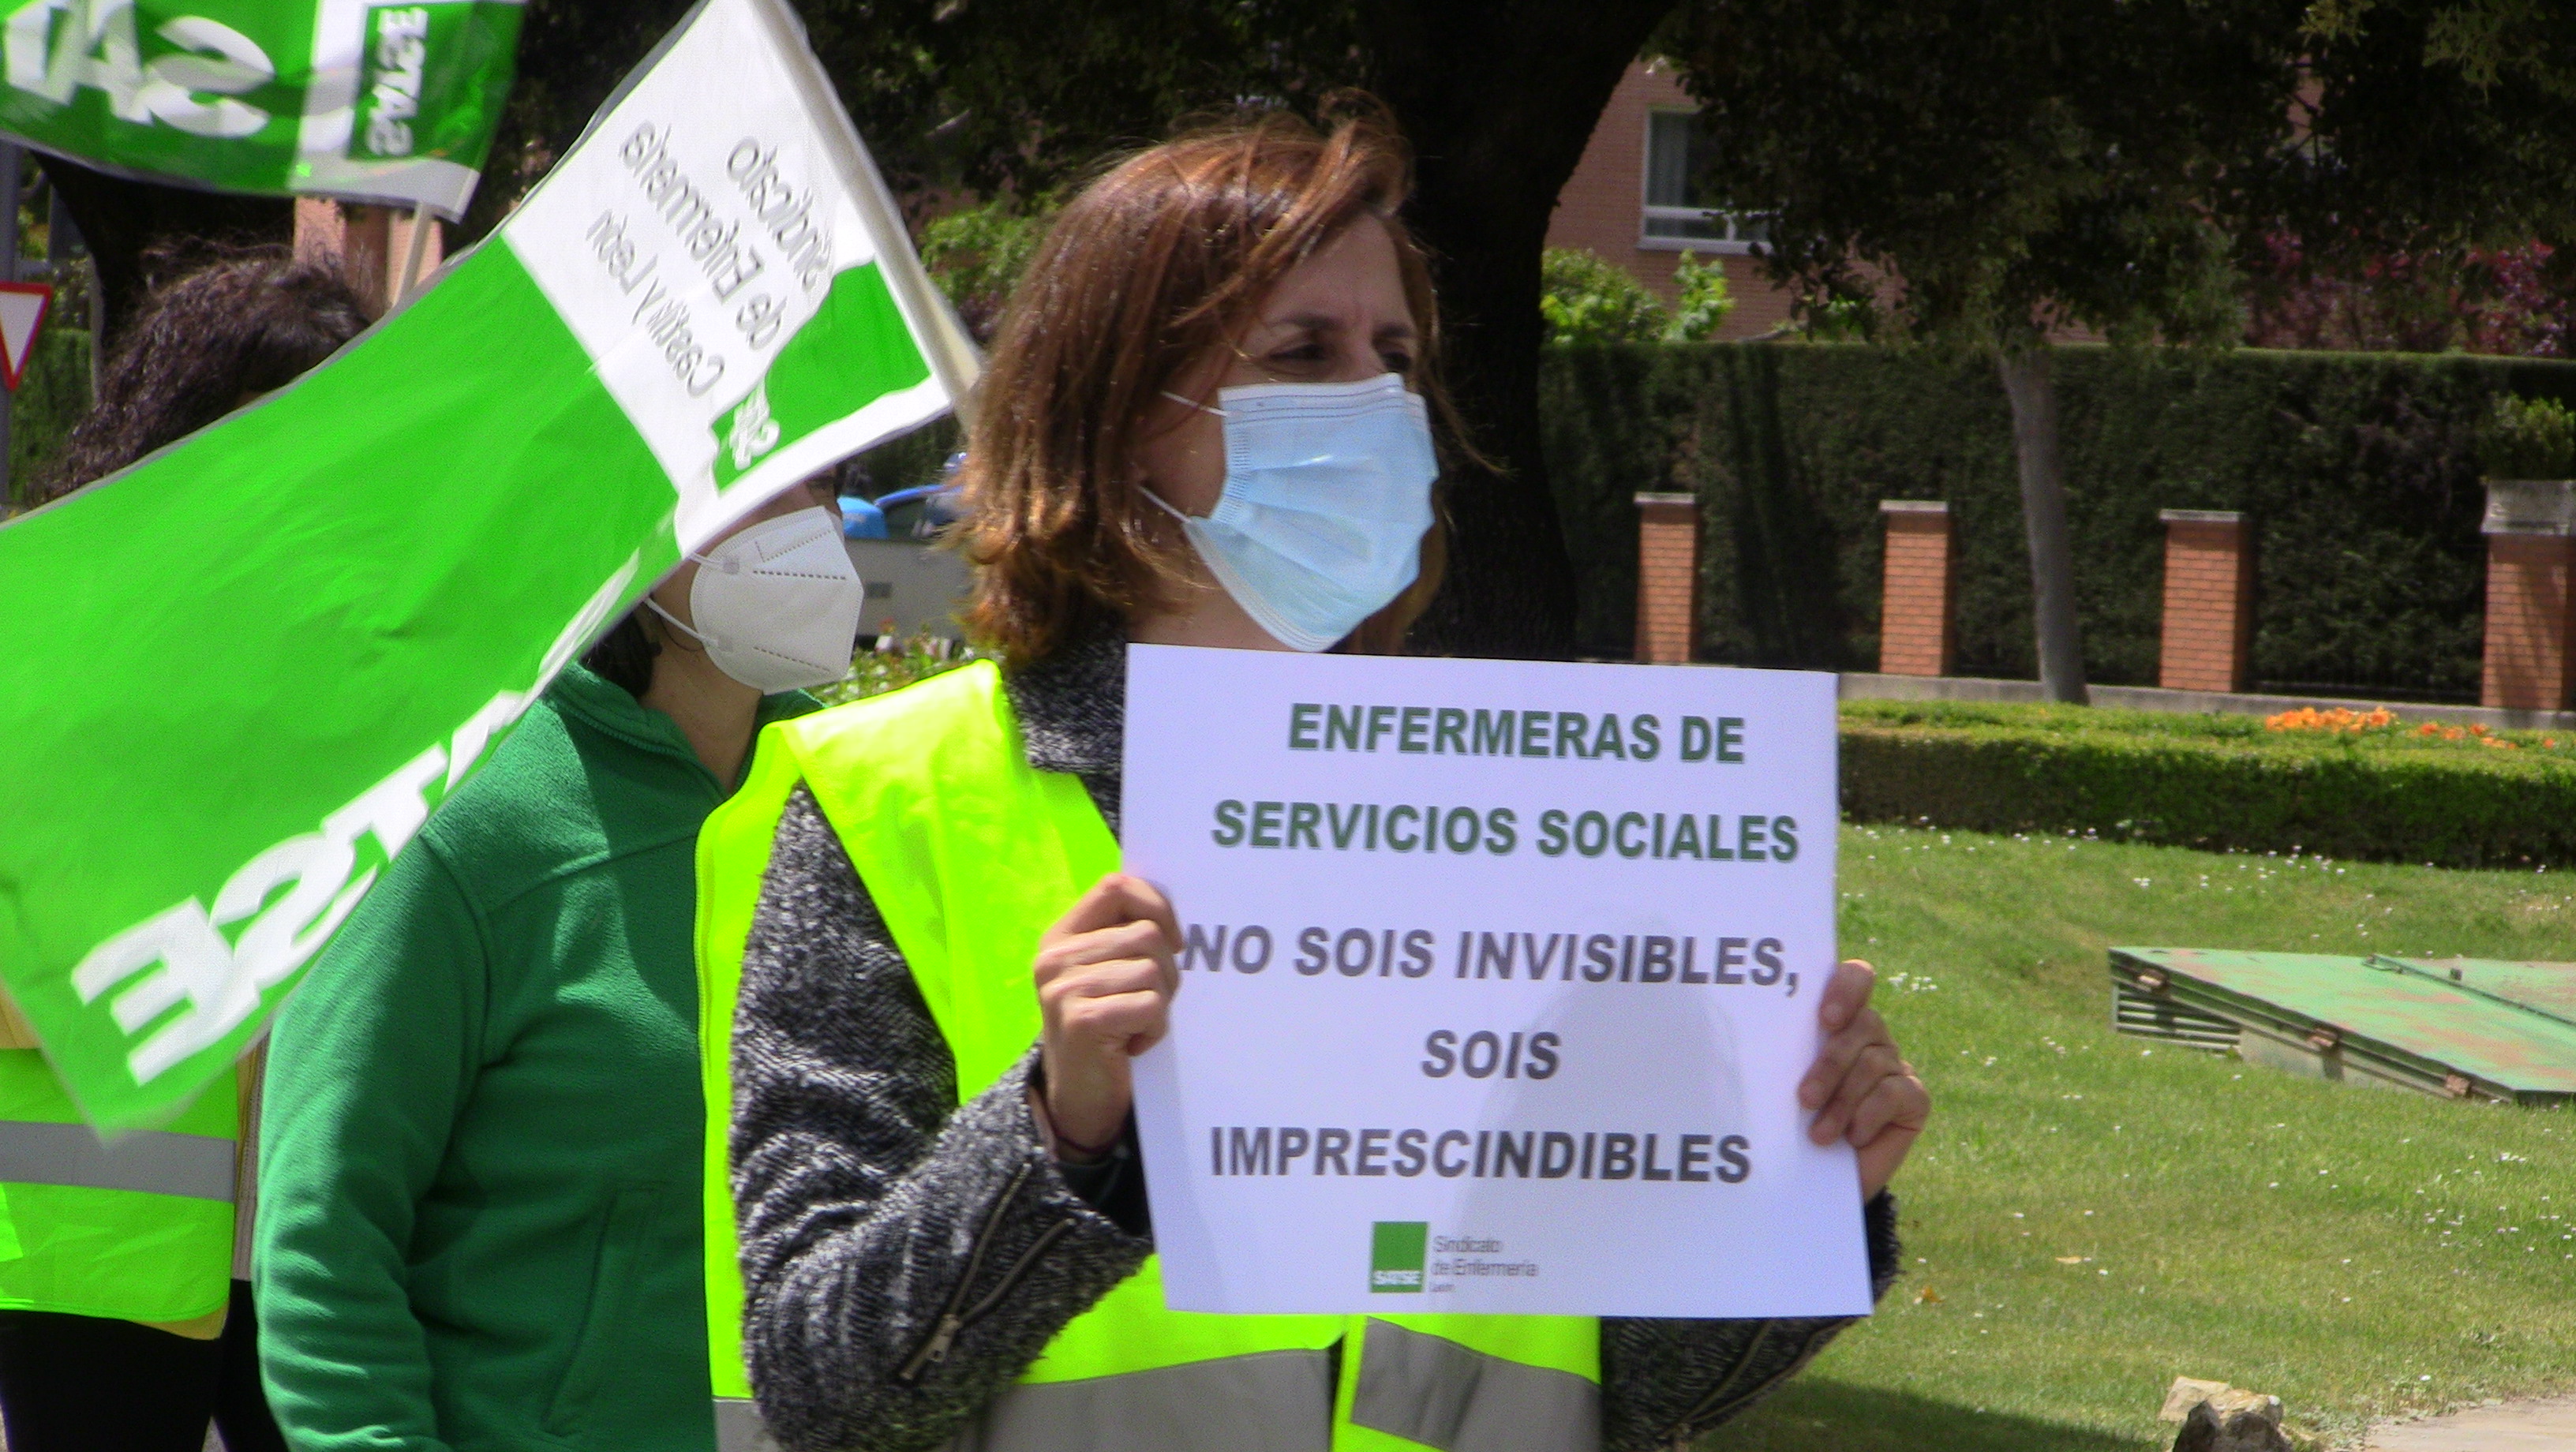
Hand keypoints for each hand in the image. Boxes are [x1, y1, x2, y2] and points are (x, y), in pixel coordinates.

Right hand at [1034, 873, 1180, 1156]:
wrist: (1080, 1097)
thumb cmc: (1107, 1029)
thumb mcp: (1107, 974)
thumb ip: (1126, 937)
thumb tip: (1175, 911)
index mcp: (1061, 937)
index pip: (1115, 886)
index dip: (1156, 906)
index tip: (1173, 941)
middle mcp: (1055, 958)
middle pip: (1147, 934)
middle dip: (1167, 972)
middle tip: (1148, 1004)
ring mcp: (1064, 989)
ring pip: (1152, 970)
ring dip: (1160, 1004)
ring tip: (1136, 1025)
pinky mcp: (1082, 1021)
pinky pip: (1150, 1006)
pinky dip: (1154, 1029)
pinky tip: (1131, 1045)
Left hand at [1797, 960, 1928, 1200]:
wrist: (1815, 1180)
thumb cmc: (1788, 1125)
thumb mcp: (1774, 1088)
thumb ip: (1773, 1055)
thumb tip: (1738, 1036)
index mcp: (1835, 1020)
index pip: (1855, 978)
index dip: (1846, 988)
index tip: (1824, 1018)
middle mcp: (1869, 1036)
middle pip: (1863, 1024)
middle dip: (1831, 1063)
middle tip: (1804, 1099)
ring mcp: (1894, 1066)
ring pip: (1875, 1062)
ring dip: (1843, 1101)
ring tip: (1819, 1135)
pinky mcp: (1914, 1098)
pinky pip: (1896, 1093)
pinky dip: (1869, 1116)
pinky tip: (1852, 1138)